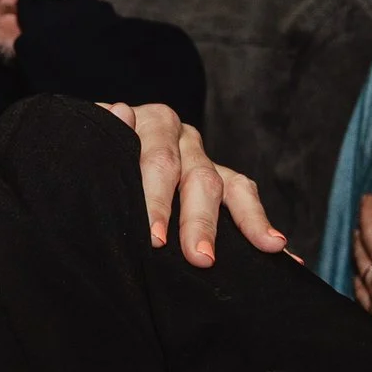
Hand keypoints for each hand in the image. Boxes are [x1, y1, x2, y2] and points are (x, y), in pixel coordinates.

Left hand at [99, 101, 285, 266]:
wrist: (98, 146)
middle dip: (199, 222)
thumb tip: (118, 113)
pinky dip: (264, 224)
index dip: (156, 201)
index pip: (157, 161)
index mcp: (149, 123)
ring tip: (269, 246)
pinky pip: (248, 199)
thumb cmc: (89, 155)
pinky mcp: (222, 178)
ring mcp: (205, 158)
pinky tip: (283, 251)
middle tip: (200, 258)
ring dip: (247, 220)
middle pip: (197, 177)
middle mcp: (182, 138)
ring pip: (229, 187)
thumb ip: (101, 136)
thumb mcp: (88, 142)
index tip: (155, 239)